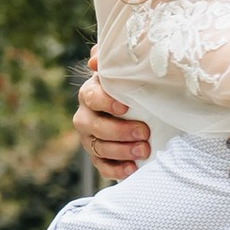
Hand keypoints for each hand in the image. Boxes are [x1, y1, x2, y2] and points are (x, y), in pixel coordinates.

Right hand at [74, 66, 147, 181]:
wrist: (142, 110)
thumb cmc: (132, 88)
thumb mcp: (126, 72)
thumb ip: (112, 61)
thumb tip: (94, 60)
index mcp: (91, 93)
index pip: (91, 97)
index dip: (106, 102)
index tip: (125, 106)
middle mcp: (86, 117)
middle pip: (93, 126)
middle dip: (118, 131)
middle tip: (144, 132)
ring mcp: (90, 139)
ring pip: (98, 148)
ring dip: (121, 150)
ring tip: (144, 150)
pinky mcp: (98, 157)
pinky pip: (102, 167)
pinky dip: (116, 170)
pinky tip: (133, 168)